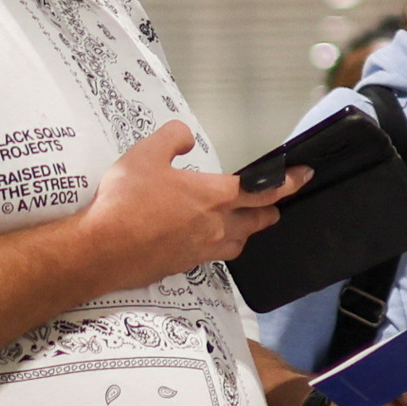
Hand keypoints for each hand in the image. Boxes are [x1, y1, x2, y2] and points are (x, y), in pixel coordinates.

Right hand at [63, 121, 276, 292]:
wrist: (102, 250)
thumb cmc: (125, 202)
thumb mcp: (145, 154)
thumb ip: (172, 139)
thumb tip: (185, 138)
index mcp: (214, 197)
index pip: (263, 190)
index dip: (288, 182)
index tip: (304, 176)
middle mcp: (216, 227)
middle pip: (258, 221)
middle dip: (271, 211)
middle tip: (273, 204)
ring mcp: (201, 250)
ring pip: (238, 242)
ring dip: (246, 231)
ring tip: (240, 223)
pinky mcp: (184, 266)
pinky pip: (212, 256)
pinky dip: (217, 245)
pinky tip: (203, 239)